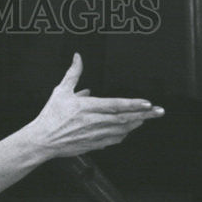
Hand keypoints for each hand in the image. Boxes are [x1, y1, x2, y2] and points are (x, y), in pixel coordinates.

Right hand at [27, 53, 163, 160]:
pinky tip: (129, 130)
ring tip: (147, 118)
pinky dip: (123, 135)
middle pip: (124, 118)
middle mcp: (93, 122)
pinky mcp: (92, 144)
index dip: (133, 104)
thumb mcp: (61, 91)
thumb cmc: (50, 116)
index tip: (147, 103)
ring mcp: (94, 135)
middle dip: (144, 115)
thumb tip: (78, 57)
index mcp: (87, 107)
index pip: (115, 105)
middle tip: (159, 112)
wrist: (42, 140)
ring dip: (136, 124)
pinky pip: (113, 140)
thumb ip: (73, 73)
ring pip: (121, 130)